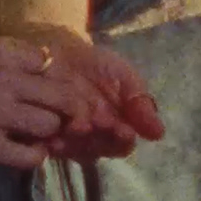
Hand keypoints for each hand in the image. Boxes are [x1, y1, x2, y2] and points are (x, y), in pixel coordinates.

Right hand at [0, 35, 107, 168]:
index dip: (60, 82)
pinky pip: (29, 156)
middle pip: (63, 96)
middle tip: (64, 119)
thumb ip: (16, 59)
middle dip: (69, 111)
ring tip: (39, 134)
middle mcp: (5, 79)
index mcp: (5, 52)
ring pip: (50, 125)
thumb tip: (53, 68)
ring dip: (50, 133)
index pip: (54, 66)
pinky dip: (36, 156)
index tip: (54, 93)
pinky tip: (28, 151)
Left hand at [4, 25, 165, 162]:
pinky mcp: (40, 136)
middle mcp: (92, 137)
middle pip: (99, 150)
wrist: (52, 49)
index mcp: (115, 127)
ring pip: (74, 151)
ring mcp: (66, 138)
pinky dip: (51, 142)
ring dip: (76, 141)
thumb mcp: (121, 74)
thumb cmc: (92, 63)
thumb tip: (159, 133)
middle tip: (96, 122)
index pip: (122, 144)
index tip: (122, 128)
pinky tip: (53, 134)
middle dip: (98, 138)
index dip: (122, 139)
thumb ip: (139, 101)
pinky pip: (48, 147)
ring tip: (74, 126)